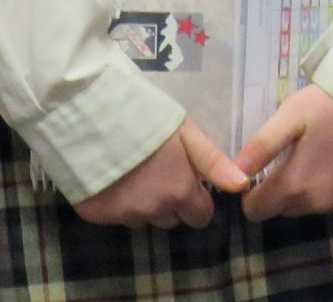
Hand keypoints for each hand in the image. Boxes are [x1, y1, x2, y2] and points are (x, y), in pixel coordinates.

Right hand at [73, 120, 248, 228]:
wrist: (90, 114)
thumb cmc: (145, 116)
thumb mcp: (186, 132)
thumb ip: (213, 163)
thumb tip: (242, 186)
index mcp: (179, 193)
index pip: (200, 217)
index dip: (197, 199)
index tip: (186, 180)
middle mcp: (153, 212)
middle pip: (171, 219)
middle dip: (170, 201)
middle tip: (158, 171)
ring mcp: (122, 216)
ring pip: (143, 219)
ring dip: (143, 203)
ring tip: (133, 170)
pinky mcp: (95, 216)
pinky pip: (116, 216)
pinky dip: (116, 201)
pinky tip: (111, 175)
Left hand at [233, 85, 332, 219]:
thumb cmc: (330, 105)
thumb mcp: (290, 116)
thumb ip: (260, 148)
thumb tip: (231, 174)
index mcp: (294, 184)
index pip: (256, 211)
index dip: (254, 193)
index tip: (264, 172)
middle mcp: (317, 203)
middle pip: (284, 209)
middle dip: (284, 189)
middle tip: (297, 157)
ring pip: (310, 207)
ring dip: (310, 190)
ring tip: (323, 156)